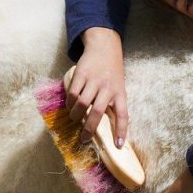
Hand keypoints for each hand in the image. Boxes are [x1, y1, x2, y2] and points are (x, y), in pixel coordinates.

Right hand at [66, 27, 127, 145]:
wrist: (104, 46)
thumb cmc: (112, 71)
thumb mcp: (118, 86)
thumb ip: (112, 102)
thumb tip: (104, 125)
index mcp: (120, 92)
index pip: (123, 114)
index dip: (121, 131)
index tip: (118, 145)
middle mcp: (108, 87)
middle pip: (97, 112)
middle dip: (89, 129)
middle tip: (84, 138)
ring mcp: (94, 80)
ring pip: (82, 104)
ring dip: (75, 115)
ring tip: (75, 118)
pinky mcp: (81, 74)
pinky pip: (73, 94)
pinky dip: (69, 103)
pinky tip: (70, 105)